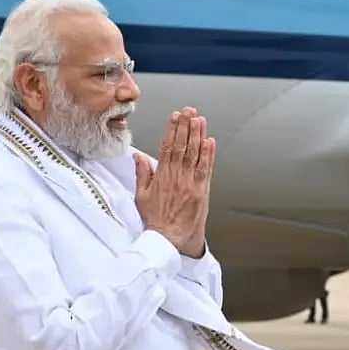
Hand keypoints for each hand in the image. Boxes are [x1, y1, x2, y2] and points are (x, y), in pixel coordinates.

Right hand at [134, 108, 215, 257]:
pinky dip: (208, 154)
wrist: (169, 239)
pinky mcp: (201, 191)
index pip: (167, 146)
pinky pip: (206, 169)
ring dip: (198, 135)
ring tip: (200, 120)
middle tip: (189, 111)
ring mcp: (190, 183)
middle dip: (186, 126)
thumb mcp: (141, 196)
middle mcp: (177, 177)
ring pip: (195, 154)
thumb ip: (142, 174)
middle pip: (182, 146)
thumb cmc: (156, 220)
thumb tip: (138, 156)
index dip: (172, 129)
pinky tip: (210, 141)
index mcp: (162, 176)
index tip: (175, 116)